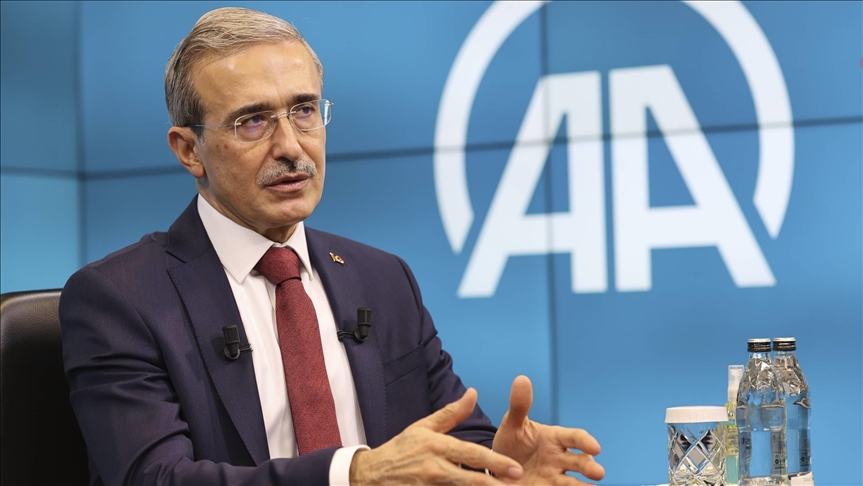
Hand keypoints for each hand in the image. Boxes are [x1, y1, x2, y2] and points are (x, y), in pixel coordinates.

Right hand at [350, 388, 523, 484]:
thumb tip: (473, 393)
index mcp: (437, 446)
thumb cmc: (402, 449)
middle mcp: (434, 468)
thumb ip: (452, 413)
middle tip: (517, 483)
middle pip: (471, 479)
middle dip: (495, 484)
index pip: (471, 455)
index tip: (516, 468)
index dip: (495, 462)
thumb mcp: (424, 427)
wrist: (372, 475)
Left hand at [492, 376, 604, 484]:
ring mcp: (555, 478)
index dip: (585, 441)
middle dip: (590, 466)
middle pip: (580, 462)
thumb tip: (521, 379)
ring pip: (574, 483)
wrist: (496, 467)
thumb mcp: (512, 424)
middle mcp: (560, 459)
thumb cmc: (511, 442)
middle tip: (598, 472)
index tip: (595, 447)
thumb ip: (519, 406)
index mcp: (555, 439)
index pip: (575, 438)